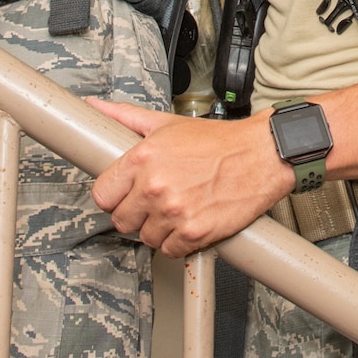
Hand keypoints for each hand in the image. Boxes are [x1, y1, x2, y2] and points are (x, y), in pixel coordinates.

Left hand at [87, 100, 294, 256]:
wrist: (262, 155)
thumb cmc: (218, 141)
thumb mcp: (167, 123)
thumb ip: (125, 116)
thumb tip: (95, 107)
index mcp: (143, 158)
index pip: (102, 194)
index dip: (115, 195)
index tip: (127, 194)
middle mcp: (155, 186)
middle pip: (121, 220)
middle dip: (136, 213)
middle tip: (157, 200)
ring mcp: (174, 212)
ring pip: (145, 237)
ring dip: (159, 228)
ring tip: (178, 208)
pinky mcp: (194, 233)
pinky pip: (169, 250)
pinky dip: (178, 242)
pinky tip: (190, 220)